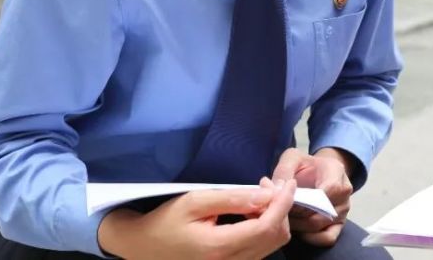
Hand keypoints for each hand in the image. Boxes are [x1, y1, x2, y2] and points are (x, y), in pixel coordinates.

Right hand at [97, 178, 294, 259]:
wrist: (144, 247)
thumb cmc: (166, 220)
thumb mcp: (195, 201)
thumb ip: (232, 198)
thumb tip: (264, 195)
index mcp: (220, 247)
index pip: (267, 226)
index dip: (283, 203)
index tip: (288, 183)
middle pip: (275, 237)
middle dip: (280, 208)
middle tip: (267, 185)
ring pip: (271, 245)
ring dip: (274, 217)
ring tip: (260, 195)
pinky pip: (260, 249)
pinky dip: (265, 228)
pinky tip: (254, 211)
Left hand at [272, 147, 352, 245]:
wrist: (317, 172)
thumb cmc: (305, 165)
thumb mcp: (292, 158)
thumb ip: (284, 170)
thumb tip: (277, 189)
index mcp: (336, 171)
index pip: (330, 189)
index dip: (307, 199)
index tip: (289, 199)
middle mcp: (345, 193)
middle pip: (322, 212)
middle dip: (298, 214)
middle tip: (281, 211)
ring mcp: (343, 211)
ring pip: (321, 226)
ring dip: (300, 226)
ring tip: (286, 219)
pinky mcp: (338, 225)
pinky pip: (327, 238)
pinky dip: (311, 238)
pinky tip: (298, 230)